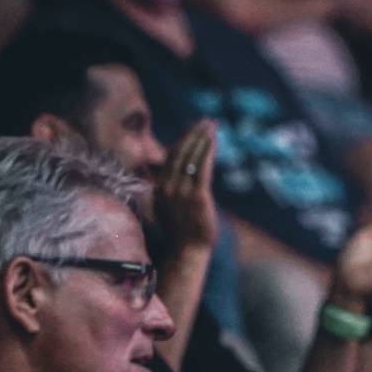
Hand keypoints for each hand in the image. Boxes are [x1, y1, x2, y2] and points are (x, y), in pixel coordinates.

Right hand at [154, 121, 220, 255]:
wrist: (187, 251)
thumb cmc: (180, 231)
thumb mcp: (166, 207)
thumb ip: (167, 188)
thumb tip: (170, 173)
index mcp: (158, 188)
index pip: (170, 157)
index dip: (182, 140)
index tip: (193, 128)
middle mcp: (167, 187)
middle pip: (180, 152)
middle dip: (193, 133)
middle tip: (206, 120)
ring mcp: (182, 192)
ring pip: (192, 157)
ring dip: (202, 138)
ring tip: (211, 125)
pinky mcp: (197, 197)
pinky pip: (202, 168)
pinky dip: (207, 152)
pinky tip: (213, 141)